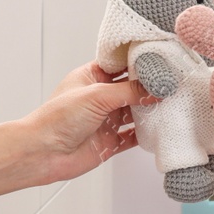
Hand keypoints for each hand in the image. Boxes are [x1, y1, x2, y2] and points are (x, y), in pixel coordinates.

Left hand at [25, 62, 159, 183]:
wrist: (43, 153)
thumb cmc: (56, 119)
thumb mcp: (96, 95)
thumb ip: (128, 91)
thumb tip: (154, 87)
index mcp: (91, 78)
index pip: (120, 65)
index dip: (138, 62)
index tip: (159, 59)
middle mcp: (99, 98)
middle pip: (131, 89)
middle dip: (149, 87)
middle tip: (170, 82)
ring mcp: (105, 120)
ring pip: (135, 112)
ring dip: (150, 109)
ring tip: (170, 103)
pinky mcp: (109, 141)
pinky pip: (133, 136)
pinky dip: (145, 133)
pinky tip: (158, 128)